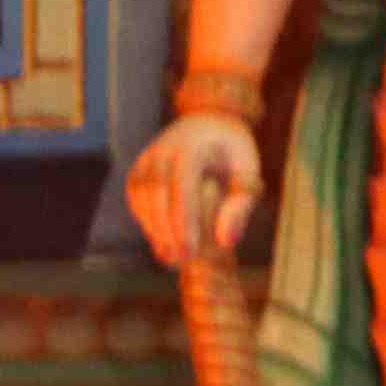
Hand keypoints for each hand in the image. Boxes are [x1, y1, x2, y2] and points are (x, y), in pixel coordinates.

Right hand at [128, 113, 264, 266]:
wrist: (207, 123)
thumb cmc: (233, 152)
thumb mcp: (248, 172)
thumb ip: (241, 205)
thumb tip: (227, 242)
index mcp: (191, 147)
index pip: (182, 187)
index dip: (184, 221)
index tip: (190, 251)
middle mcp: (162, 152)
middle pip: (157, 196)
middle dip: (168, 232)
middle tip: (184, 262)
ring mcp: (145, 162)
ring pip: (142, 201)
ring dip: (156, 232)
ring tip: (176, 259)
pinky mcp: (137, 174)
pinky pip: (138, 203)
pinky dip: (150, 224)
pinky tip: (166, 244)